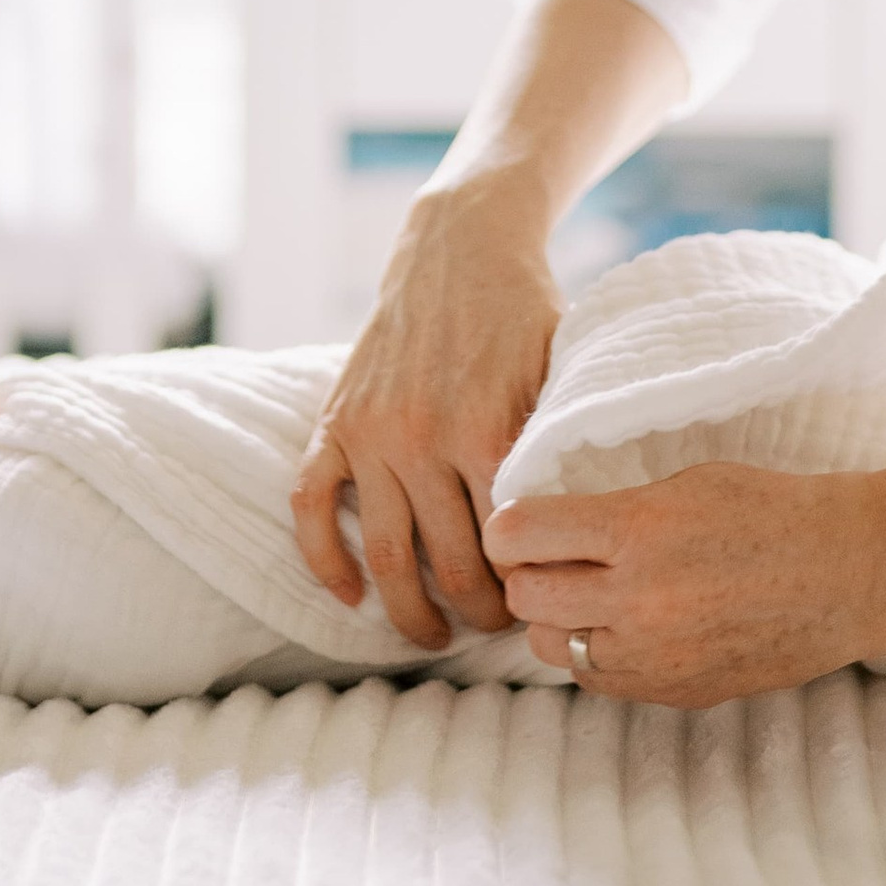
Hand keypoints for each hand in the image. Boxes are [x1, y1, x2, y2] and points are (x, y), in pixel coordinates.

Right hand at [292, 172, 561, 647]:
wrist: (461, 247)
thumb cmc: (525, 314)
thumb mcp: (559, 377)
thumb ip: (557, 450)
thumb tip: (573, 533)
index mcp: (489, 430)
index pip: (508, 545)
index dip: (526, 586)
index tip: (541, 602)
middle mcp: (425, 438)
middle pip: (449, 565)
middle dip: (476, 615)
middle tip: (495, 629)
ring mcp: (373, 433)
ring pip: (384, 556)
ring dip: (408, 612)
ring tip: (431, 638)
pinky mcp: (335, 422)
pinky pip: (312, 506)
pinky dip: (324, 559)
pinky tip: (349, 594)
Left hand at [487, 459, 885, 707]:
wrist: (851, 574)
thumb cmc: (774, 510)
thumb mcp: (686, 482)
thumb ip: (612, 511)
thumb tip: (546, 529)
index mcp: (639, 531)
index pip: (518, 536)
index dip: (506, 527)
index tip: (518, 523)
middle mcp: (638, 601)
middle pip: (524, 598)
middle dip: (526, 575)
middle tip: (547, 558)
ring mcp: (656, 657)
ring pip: (552, 648)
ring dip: (557, 619)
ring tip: (588, 594)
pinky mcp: (675, 693)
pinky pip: (598, 678)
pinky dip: (597, 652)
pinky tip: (626, 625)